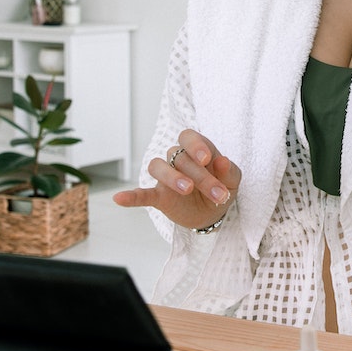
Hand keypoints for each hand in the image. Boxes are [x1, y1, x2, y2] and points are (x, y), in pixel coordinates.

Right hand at [112, 128, 240, 231]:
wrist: (213, 213)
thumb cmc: (222, 187)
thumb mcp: (233, 180)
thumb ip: (229, 171)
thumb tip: (223, 161)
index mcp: (196, 149)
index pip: (188, 137)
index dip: (195, 145)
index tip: (207, 159)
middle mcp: (177, 159)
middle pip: (179, 157)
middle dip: (201, 176)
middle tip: (219, 194)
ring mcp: (166, 177)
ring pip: (157, 166)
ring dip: (172, 177)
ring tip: (187, 190)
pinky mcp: (159, 196)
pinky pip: (141, 194)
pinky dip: (131, 196)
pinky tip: (119, 198)